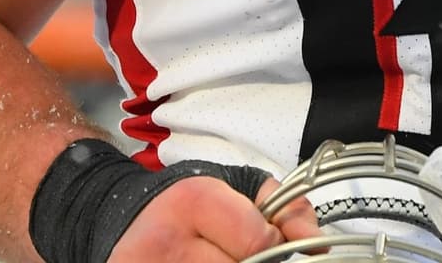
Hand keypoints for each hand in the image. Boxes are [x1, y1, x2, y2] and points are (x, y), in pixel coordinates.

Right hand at [104, 175, 318, 261]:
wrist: (124, 220)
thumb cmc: (187, 204)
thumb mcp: (237, 186)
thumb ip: (286, 207)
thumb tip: (317, 244)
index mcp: (194, 201)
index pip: (258, 243)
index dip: (269, 245)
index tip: (259, 238)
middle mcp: (167, 242)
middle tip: (232, 251)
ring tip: (215, 258)